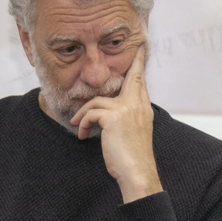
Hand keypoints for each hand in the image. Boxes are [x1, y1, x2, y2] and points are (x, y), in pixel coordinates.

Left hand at [71, 45, 162, 202]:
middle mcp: (138, 106)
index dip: (139, 66)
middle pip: (132, 78)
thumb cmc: (132, 157)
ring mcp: (127, 109)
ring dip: (84, 113)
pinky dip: (82, 124)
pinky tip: (82, 135)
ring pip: (97, 101)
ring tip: (78, 125)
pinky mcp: (114, 117)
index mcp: (143, 109)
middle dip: (134, 63)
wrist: (137, 172)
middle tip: (137, 48)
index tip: (141, 50)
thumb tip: (106, 112)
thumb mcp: (131, 133)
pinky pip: (90, 113)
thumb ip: (125, 117)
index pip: (140, 83)